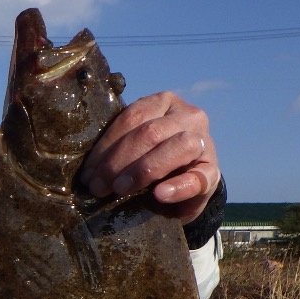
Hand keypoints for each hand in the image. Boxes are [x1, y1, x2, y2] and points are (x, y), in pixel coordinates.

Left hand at [78, 91, 220, 224]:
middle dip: (118, 162)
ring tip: (120, 190)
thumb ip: (117, 146)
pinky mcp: (212, 173)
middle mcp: (187, 116)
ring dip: (144, 170)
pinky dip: (178, 186)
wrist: (179, 191)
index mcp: (164, 104)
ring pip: (177, 146)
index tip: (88, 173)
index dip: (106, 146)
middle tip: (98, 187)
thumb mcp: (132, 148)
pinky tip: (160, 194)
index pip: (133, 117)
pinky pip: (198, 177)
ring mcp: (204, 142)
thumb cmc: (149, 164)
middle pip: (150, 132)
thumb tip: (87, 167)